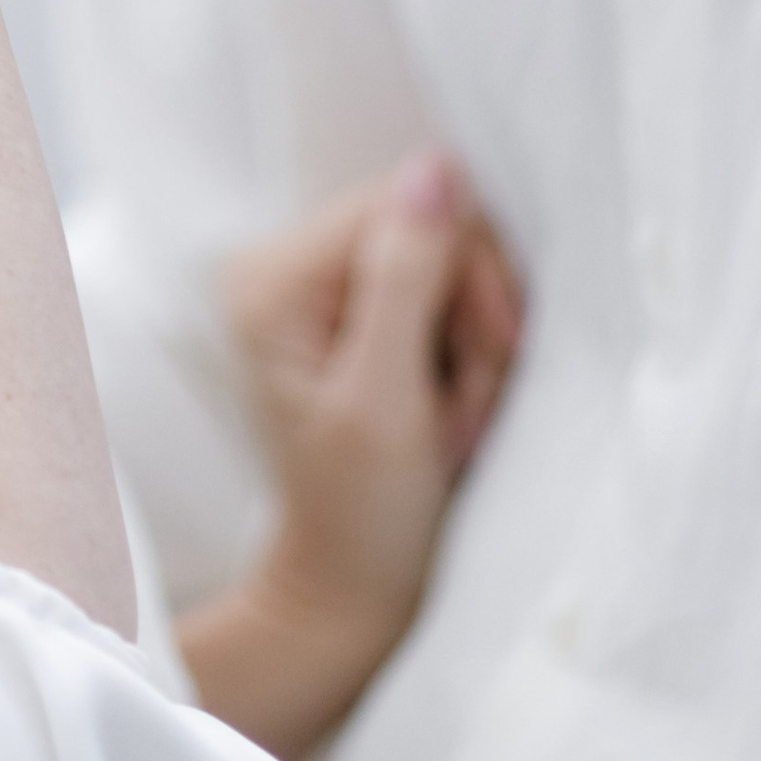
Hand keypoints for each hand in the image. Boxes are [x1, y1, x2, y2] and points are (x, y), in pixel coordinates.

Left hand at [176, 154, 522, 760]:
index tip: (485, 358)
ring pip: (451, 265)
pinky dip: (469, 357)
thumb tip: (435, 167)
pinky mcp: (363, 319)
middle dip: (474, 318)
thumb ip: (407, 281)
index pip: (407, 205)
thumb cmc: (362, 516)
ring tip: (456, 423)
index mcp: (274, 280)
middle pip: (432, 229)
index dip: (468, 274)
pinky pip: (447, 300)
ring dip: (478, 345)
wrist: (354, 594)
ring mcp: (326, 292)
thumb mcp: (385, 400)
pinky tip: (453, 413)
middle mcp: (290, 269)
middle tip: (464, 408)